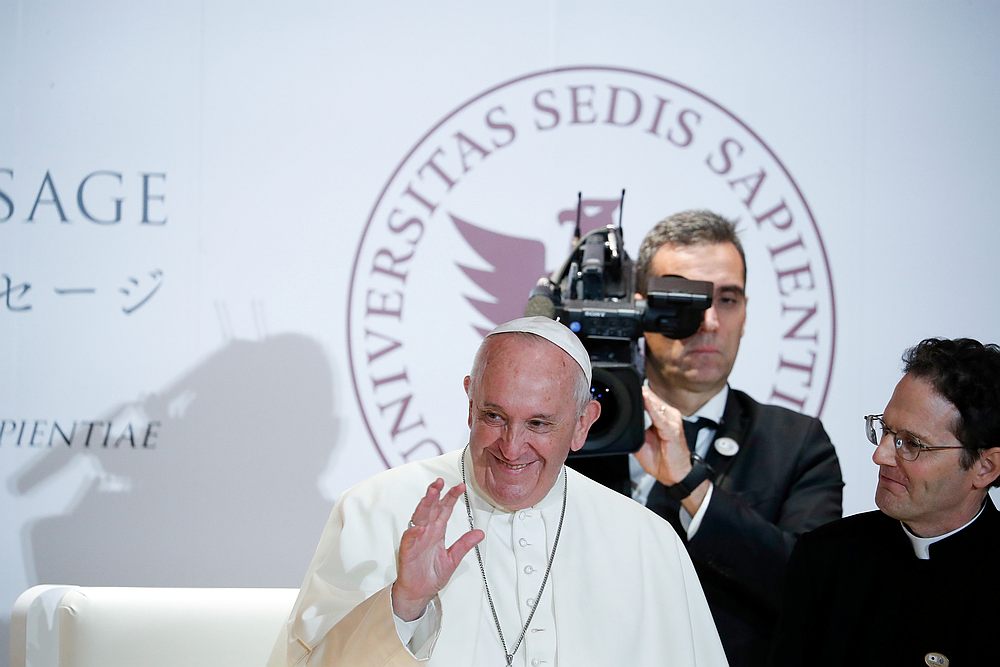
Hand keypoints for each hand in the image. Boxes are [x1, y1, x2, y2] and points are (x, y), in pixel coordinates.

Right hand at [391, 478, 484, 620]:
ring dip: (424, 505)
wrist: (419, 593)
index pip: (444, 509)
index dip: (451, 497)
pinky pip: (410, 539)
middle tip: (441, 481)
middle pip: (430, 508)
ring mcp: (416, 540)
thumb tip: (480, 533)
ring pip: (419, 518)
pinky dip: (414, 532)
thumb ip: (464, 545)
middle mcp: (426, 532)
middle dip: (435, 494)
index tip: (460, 487)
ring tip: (431, 493)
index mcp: (437, 531)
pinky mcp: (408, 551)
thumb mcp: (453, 559)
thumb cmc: (431, 575)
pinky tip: (419, 526)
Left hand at [635, 386, 692, 485]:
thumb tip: (624, 420)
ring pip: (657, 404)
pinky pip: (661, 417)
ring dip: (646, 399)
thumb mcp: (642, 442)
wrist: (676, 475)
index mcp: (663, 417)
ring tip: (636, 392)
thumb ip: (636, 428)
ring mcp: (673, 421)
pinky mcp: (674, 429)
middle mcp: (669, 416)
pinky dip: (653, 409)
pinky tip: (646, 402)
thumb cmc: (662, 460)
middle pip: (652, 399)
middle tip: (629, 389)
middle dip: (641, 395)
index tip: (627, 391)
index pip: (649, 399)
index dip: (638, 395)